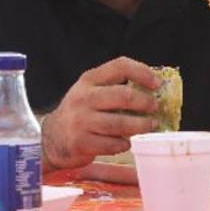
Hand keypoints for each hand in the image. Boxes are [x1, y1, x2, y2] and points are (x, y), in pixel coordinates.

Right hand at [40, 56, 159, 169]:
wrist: (52, 137)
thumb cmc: (81, 112)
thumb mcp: (91, 92)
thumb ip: (115, 88)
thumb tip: (153, 91)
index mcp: (89, 80)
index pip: (120, 66)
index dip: (142, 72)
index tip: (157, 83)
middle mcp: (84, 97)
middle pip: (123, 96)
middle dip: (145, 102)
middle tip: (155, 107)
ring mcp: (81, 120)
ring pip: (119, 123)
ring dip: (140, 126)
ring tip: (150, 126)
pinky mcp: (81, 142)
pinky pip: (111, 144)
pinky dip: (124, 144)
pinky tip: (127, 143)